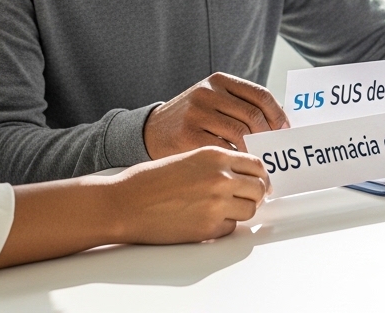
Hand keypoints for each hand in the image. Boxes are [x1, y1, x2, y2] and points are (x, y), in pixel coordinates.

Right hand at [108, 146, 269, 243]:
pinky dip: (221, 227)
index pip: (257, 165)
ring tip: (218, 210)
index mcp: (215, 156)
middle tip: (244, 200)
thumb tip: (241, 177)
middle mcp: (221, 177)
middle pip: (259, 189)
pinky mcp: (208, 228)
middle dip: (255, 195)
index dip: (260, 176)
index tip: (258, 183)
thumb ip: (217, 165)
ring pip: (250, 210)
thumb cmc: (149, 181)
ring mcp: (216, 204)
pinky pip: (230, 228)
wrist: (124, 203)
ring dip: (239, 212)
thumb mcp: (188, 159)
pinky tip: (201, 220)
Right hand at [144, 72, 287, 158]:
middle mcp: (208, 93)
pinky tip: (240, 165)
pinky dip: (236, 159)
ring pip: (241, 134)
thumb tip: (280, 122)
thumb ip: (240, 106)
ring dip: (255, 150)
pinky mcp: (188, 135)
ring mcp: (196, 113)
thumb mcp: (213, 101)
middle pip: (253, 116)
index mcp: (219, 81)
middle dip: (269, 137)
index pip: (261, 95)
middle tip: (275, 152)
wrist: (150, 131)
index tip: (285, 131)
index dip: (278, 115)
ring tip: (260, 161)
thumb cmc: (190, 120)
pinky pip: (224, 149)